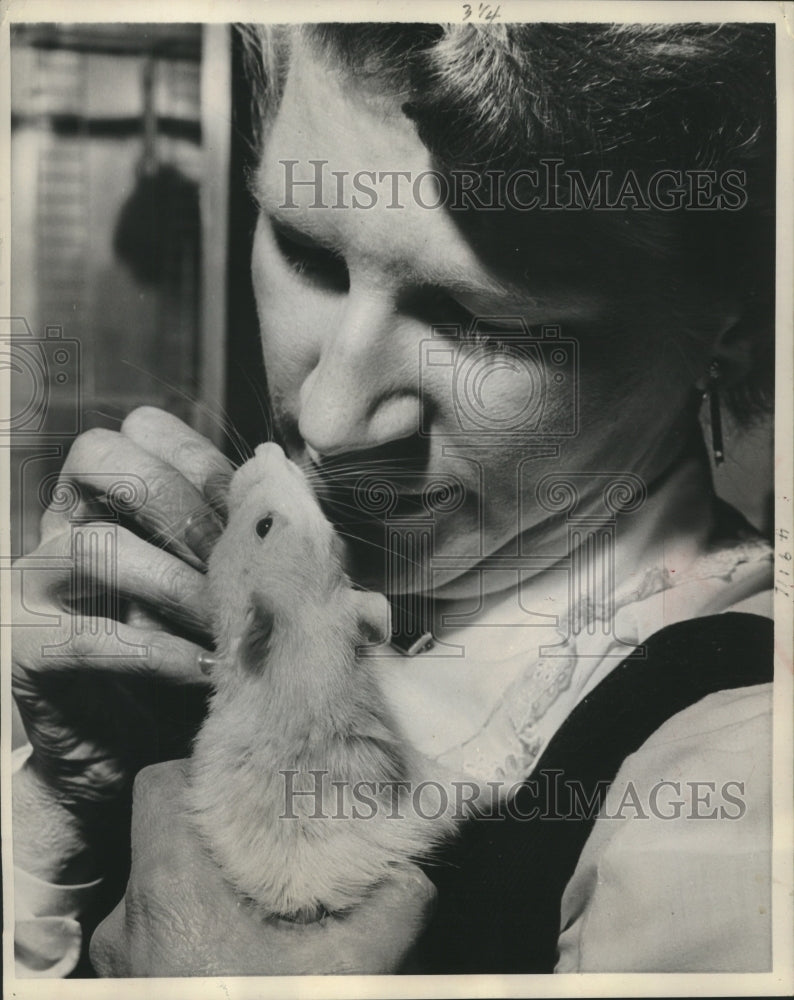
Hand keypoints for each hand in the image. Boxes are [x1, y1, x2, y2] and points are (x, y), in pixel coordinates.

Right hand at [12, 408, 231, 872]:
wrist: (129, 748)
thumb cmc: (190, 652)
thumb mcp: (228, 588)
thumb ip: (256, 545)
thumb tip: (310, 508)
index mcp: (113, 491)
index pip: (143, 429)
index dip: (202, 457)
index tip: (253, 506)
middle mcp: (66, 519)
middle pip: (102, 457)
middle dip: (182, 505)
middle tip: (235, 560)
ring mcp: (38, 579)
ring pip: (97, 545)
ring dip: (177, 584)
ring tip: (228, 624)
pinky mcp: (27, 644)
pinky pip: (87, 635)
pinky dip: (157, 652)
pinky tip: (205, 672)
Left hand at [89, 760, 436, 976]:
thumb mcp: (349, 972)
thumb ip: (391, 906)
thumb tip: (415, 870)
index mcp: (171, 891)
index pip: (159, 786)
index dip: (203, 771)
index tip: (252, 788)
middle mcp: (132, 918)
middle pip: (167, 837)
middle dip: (221, 835)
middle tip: (274, 842)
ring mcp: (123, 961)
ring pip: (162, 888)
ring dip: (208, 886)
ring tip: (263, 900)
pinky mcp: (129, 988)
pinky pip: (157, 933)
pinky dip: (194, 927)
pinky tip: (242, 950)